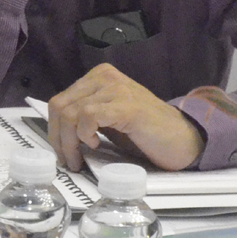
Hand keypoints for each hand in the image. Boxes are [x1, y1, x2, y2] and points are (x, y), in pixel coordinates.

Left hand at [47, 65, 203, 172]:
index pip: (59, 101)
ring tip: (80, 159)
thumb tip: (57, 133)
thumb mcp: (108, 119)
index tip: (63, 152)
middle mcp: (105, 77)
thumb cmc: (145, 133)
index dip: (54, 131)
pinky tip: (96, 145)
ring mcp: (116, 89)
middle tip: (69, 160)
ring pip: (70, 113)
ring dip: (69, 143)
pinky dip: (85, 134)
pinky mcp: (126, 106)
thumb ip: (85, 116)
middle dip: (58, 139)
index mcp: (98, 77)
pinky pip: (88, 116)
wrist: (182, 139)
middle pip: (60, 107)